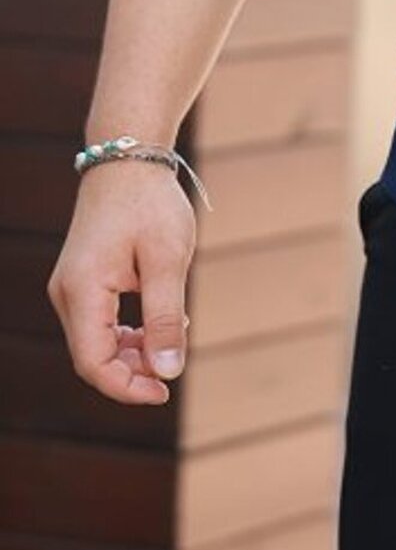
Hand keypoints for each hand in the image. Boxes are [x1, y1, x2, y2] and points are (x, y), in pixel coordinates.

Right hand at [47, 160, 195, 404]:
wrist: (129, 158)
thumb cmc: (150, 204)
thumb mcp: (167, 260)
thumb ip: (166, 317)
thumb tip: (168, 371)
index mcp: (82, 289)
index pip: (93, 362)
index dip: (126, 387)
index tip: (165, 391)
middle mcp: (68, 292)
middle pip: (92, 356)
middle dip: (131, 372)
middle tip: (172, 368)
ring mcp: (72, 286)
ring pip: (96, 342)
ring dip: (131, 353)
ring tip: (171, 342)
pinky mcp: (83, 280)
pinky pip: (100, 323)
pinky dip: (128, 333)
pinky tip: (160, 324)